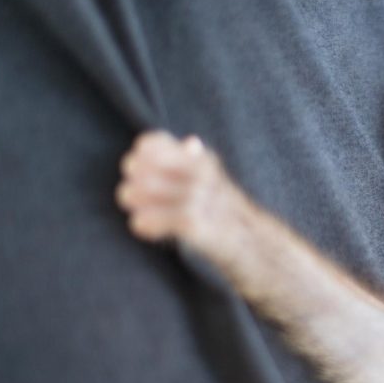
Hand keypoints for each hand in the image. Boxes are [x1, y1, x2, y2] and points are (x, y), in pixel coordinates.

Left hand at [116, 131, 235, 247]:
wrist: (251, 240)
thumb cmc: (224, 209)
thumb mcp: (214, 178)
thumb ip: (197, 159)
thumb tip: (190, 142)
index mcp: (200, 159)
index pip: (150, 144)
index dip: (138, 157)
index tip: (139, 172)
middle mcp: (199, 174)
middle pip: (139, 167)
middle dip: (131, 182)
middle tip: (132, 195)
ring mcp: (197, 198)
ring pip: (138, 192)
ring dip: (133, 202)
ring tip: (137, 210)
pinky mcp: (194, 225)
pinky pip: (150, 221)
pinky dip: (143, 224)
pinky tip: (145, 227)